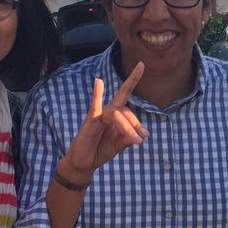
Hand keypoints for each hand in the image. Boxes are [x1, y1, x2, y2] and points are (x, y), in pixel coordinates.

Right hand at [58, 62, 149, 182]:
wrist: (85, 163)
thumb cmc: (101, 150)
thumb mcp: (119, 145)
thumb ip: (128, 138)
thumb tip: (140, 136)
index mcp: (116, 114)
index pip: (125, 94)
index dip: (133, 79)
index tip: (142, 64)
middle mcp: (108, 111)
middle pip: (126, 111)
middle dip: (136, 125)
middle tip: (142, 139)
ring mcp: (98, 114)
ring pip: (117, 115)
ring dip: (128, 127)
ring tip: (136, 141)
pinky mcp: (90, 120)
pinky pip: (95, 105)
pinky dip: (97, 93)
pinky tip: (98, 82)